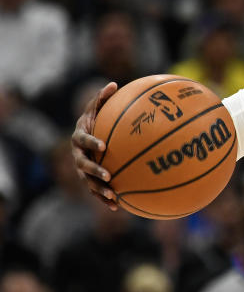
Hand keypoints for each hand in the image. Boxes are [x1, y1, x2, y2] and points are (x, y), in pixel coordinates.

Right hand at [71, 82, 117, 209]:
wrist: (86, 138)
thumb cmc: (96, 120)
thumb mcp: (97, 109)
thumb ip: (103, 98)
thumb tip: (114, 84)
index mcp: (79, 137)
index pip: (83, 140)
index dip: (92, 142)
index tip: (104, 146)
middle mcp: (77, 154)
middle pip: (83, 165)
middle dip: (95, 171)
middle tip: (109, 176)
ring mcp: (81, 169)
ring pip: (88, 182)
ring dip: (99, 190)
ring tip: (113, 196)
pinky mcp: (88, 180)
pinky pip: (95, 191)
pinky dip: (104, 199)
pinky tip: (118, 207)